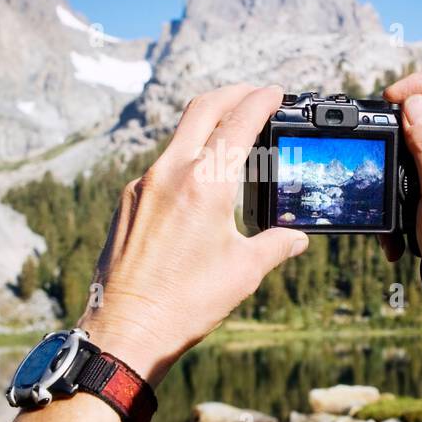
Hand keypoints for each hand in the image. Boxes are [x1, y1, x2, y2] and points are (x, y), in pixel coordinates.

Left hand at [77, 83, 308, 385]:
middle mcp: (170, 173)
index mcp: (205, 183)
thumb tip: (296, 238)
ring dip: (207, 127)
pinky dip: (187, 159)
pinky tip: (200, 181)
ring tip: (231, 139)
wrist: (125, 328)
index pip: (239, 122)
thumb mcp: (244, 272)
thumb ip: (276, 245)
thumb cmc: (185, 303)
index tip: (276, 93)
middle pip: (203, 109)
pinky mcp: (128, 202)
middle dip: (232, 94)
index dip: (261, 101)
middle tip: (254, 94)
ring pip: (180, 137)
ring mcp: (143, 185)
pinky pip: (162, 166)